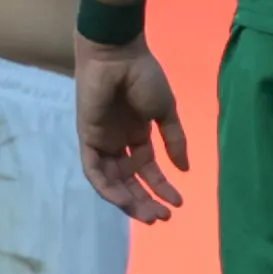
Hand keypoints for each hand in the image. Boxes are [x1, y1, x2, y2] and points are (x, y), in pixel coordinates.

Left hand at [75, 35, 191, 220]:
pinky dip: (107, 188)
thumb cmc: (143, 77)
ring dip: (129, 200)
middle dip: (145, 200)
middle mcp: (119, 142)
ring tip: (148, 214)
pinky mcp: (88, 139)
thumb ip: (174, 140)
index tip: (178, 203)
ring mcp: (102, 142)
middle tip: (162, 217)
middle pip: (130, 181)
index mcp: (138, 135)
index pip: (148, 170)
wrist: (118, 56)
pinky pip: (95, 171)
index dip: (161, 187)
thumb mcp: (165, 111)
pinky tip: (123, 200)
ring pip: (113, 182)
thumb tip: (185, 168)